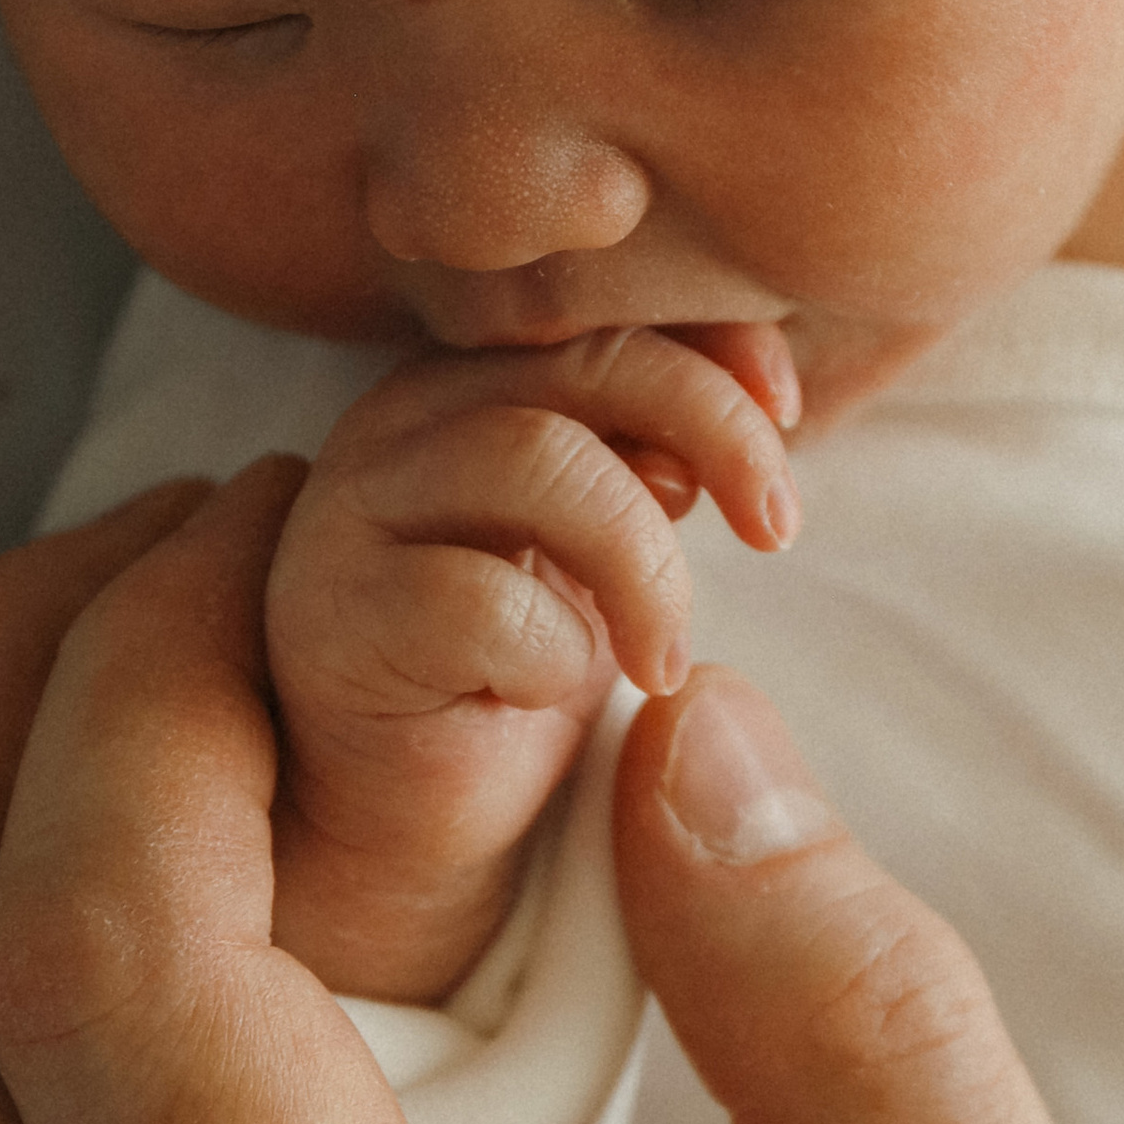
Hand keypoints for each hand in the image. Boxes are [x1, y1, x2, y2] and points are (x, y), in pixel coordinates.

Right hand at [267, 321, 800, 1001]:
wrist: (414, 816)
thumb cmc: (525, 662)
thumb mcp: (623, 537)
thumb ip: (670, 448)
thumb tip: (763, 397)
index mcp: (481, 378)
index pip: (611, 308)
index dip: (717, 345)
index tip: (789, 414)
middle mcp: (405, 418)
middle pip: (587, 360)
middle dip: (713, 432)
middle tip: (774, 528)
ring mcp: (354, 509)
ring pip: (538, 457)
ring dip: (643, 560)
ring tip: (664, 654)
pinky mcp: (334, 617)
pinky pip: (478, 597)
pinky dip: (555, 649)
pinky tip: (554, 697)